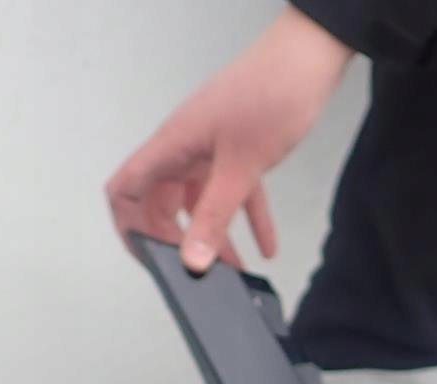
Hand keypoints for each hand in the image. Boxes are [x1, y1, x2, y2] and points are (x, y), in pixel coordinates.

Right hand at [106, 7, 353, 273]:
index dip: (128, 226)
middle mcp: (185, 147)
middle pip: (162, 203)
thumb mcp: (240, 167)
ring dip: (215, 237)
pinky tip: (265, 246)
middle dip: (177, 241)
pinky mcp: (238, 148)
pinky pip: (235, 192)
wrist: (310, 57)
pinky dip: (248, 219)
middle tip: (195, 273)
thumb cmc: (271, 93)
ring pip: (202, 202)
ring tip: (234, 272)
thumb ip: (214, 215)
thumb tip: (192, 258)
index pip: (126, 189)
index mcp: (172, 146)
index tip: (148, 258)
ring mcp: (210, 147)